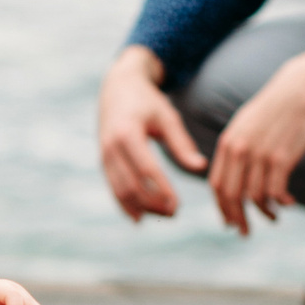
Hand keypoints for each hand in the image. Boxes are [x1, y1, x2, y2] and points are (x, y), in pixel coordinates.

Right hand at [97, 46, 205, 221]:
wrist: (117, 87)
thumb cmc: (147, 102)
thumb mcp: (168, 117)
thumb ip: (182, 143)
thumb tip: (200, 167)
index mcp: (128, 133)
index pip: (146, 169)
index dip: (161, 190)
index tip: (178, 205)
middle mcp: (111, 146)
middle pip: (131, 185)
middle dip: (152, 203)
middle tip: (175, 213)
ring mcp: (104, 155)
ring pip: (119, 191)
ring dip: (141, 208)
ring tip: (163, 215)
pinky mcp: (103, 161)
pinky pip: (112, 188)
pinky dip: (125, 205)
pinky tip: (141, 217)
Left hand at [204, 47, 304, 234]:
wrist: (295, 93)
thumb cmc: (269, 112)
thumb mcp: (242, 127)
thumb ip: (233, 152)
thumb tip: (228, 183)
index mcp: (227, 144)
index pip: (217, 185)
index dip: (222, 208)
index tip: (229, 222)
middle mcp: (239, 151)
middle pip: (232, 196)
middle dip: (238, 219)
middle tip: (245, 232)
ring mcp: (260, 155)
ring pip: (255, 197)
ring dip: (265, 213)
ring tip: (273, 217)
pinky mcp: (281, 158)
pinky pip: (277, 191)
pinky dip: (281, 202)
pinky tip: (288, 203)